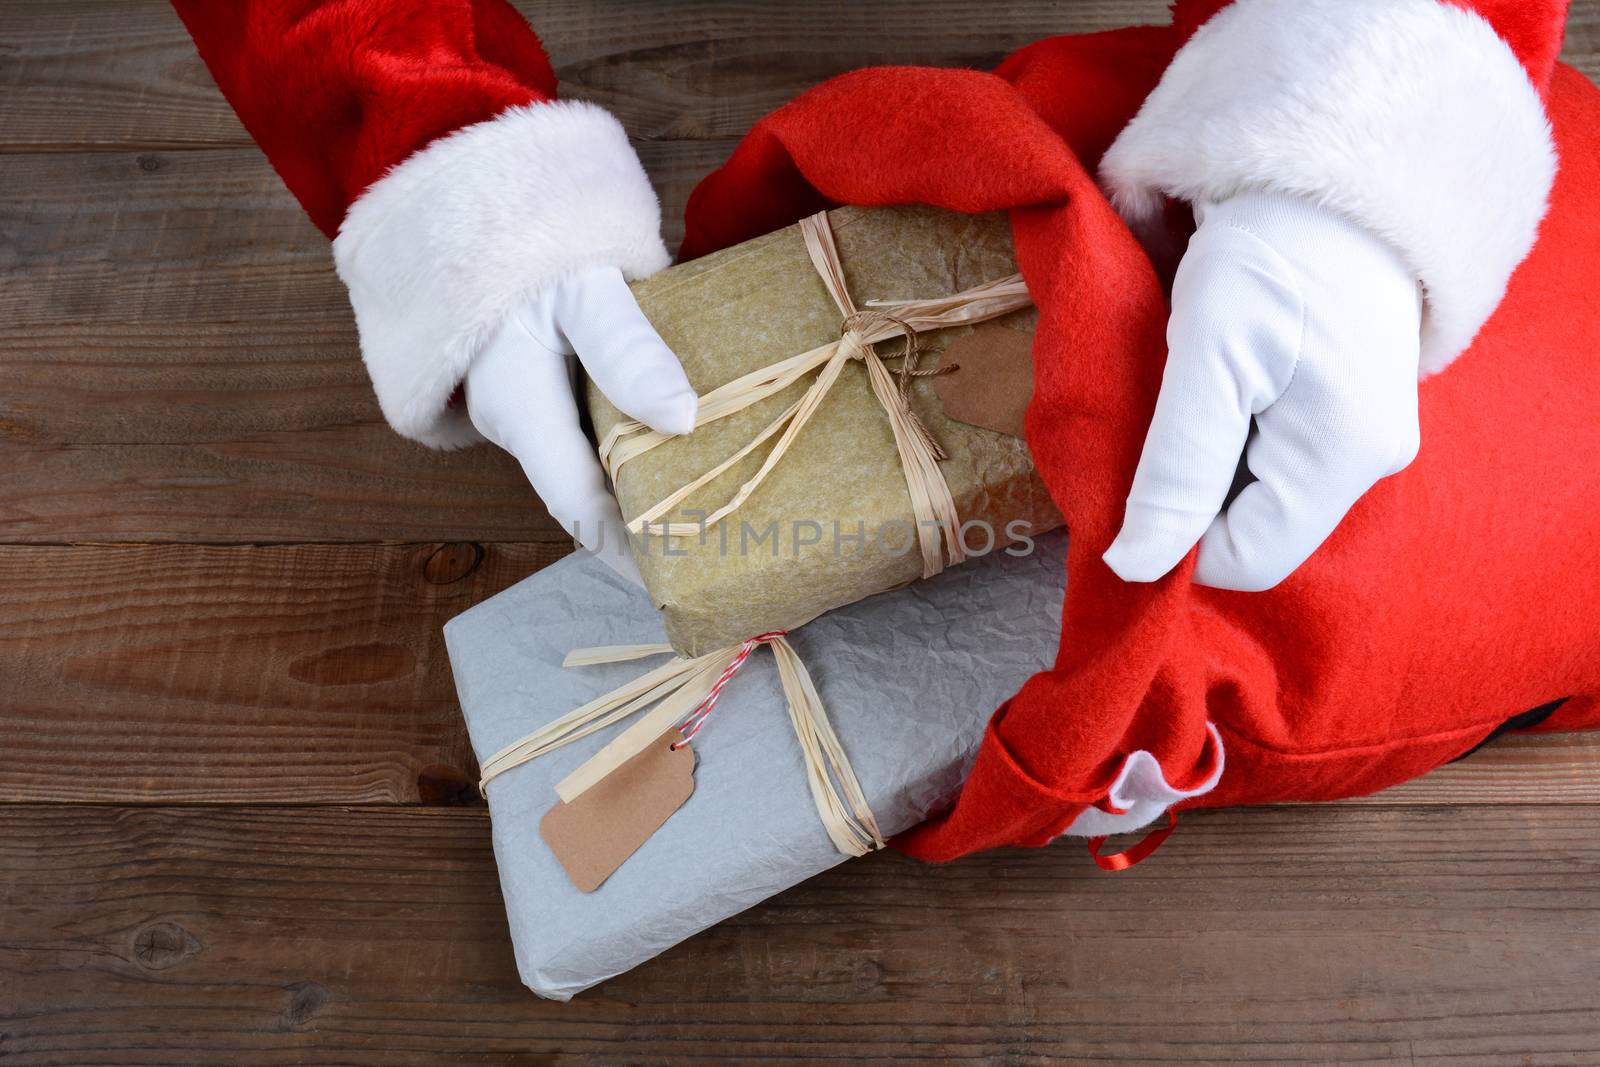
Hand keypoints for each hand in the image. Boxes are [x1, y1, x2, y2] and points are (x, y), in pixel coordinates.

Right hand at [466, 266, 696, 584]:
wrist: (474, 209)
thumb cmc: (521, 247)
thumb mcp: (579, 287)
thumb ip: (626, 348)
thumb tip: (683, 419)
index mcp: (524, 413)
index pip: (581, 509)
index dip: (628, 555)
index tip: (677, 589)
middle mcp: (526, 426)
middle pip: (591, 502)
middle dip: (644, 538)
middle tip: (713, 562)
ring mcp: (537, 411)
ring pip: (596, 471)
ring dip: (646, 497)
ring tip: (716, 521)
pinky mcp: (555, 390)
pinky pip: (600, 438)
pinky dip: (643, 455)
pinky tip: (692, 457)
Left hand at [1103, 192, 1423, 590]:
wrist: (1333, 165)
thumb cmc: (1272, 250)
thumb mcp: (1208, 359)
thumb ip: (1176, 471)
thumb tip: (1134, 568)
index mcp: (1344, 461)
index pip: (1245, 559)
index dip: (1177, 540)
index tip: (1134, 478)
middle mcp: (1372, 463)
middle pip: (1255, 529)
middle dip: (1192, 496)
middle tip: (1156, 422)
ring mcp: (1367, 434)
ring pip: (1261, 494)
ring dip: (1207, 463)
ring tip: (1189, 393)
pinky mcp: (1350, 407)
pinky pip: (1276, 456)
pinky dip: (1231, 435)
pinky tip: (1218, 386)